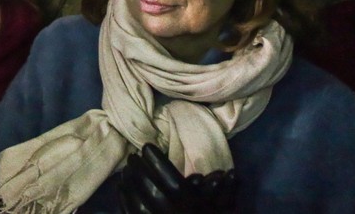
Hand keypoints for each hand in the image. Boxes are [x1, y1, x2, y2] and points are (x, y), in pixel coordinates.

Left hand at [118, 144, 236, 213]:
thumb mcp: (223, 211)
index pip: (167, 174)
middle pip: (148, 184)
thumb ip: (227, 194)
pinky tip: (121, 190)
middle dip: (138, 168)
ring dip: (128, 182)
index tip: (147, 147)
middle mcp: (169, 212)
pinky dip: (123, 200)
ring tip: (125, 172)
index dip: (155, 159)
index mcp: (188, 203)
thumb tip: (232, 172)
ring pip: (135, 199)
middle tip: (132, 157)